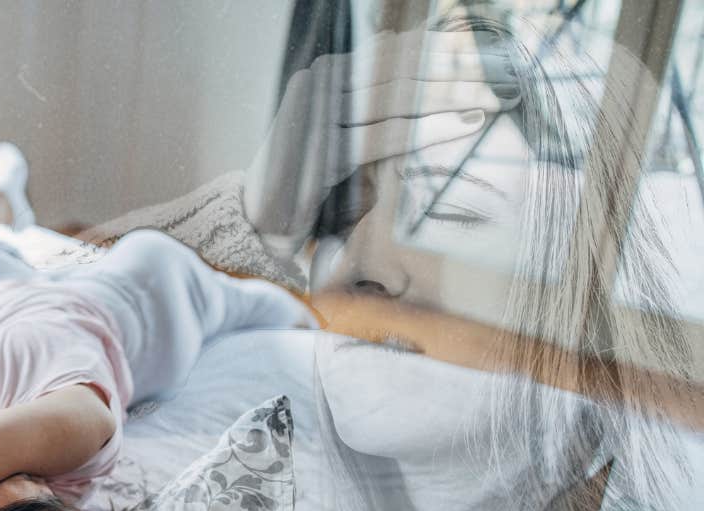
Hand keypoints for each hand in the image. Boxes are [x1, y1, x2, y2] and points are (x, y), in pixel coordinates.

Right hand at [242, 28, 519, 256]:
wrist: (258, 218)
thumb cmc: (303, 179)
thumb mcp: (338, 133)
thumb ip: (371, 110)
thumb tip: (423, 87)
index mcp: (322, 76)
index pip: (385, 52)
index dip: (431, 51)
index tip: (472, 56)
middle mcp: (318, 88)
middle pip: (395, 72)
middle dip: (447, 76)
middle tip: (493, 81)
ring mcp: (317, 118)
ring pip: (395, 100)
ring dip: (447, 100)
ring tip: (487, 103)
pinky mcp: (323, 153)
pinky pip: (384, 136)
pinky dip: (428, 130)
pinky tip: (461, 126)